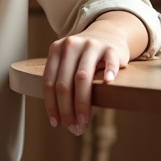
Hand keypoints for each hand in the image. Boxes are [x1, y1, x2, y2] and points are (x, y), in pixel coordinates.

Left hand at [42, 18, 132, 135]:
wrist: (109, 33)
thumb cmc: (85, 57)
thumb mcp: (68, 61)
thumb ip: (61, 80)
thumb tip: (58, 118)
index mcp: (56, 50)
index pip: (49, 82)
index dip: (51, 105)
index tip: (56, 123)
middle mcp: (71, 45)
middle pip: (64, 83)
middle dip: (67, 110)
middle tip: (73, 128)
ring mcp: (92, 45)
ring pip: (82, 77)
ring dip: (82, 104)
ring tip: (84, 122)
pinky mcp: (111, 48)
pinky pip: (110, 61)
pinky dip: (109, 73)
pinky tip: (108, 85)